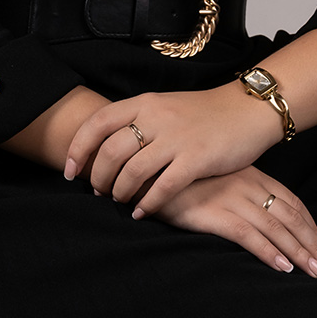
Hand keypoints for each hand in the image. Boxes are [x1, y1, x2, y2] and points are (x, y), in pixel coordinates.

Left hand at [64, 83, 281, 213]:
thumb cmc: (206, 113)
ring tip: (119, 202)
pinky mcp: (197, 159)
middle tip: (97, 191)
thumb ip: (140, 121)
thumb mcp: (166, 107)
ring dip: (119, 192)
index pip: (98, 123)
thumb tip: (108, 146)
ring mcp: (176, 138)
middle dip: (97, 176)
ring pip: (132, 171)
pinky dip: (147, 204)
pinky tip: (142, 213)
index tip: (69, 170)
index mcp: (146, 103)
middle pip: (110, 151)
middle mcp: (156, 117)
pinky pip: (163, 187)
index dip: (78, 148)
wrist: (247, 110)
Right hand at [150, 166, 316, 279]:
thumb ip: (238, 190)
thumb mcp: (217, 176)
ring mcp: (232, 198)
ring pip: (277, 229)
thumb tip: (258, 213)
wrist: (150, 161)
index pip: (293, 204)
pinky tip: (283, 269)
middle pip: (292, 218)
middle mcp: (248, 186)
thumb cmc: (183, 173)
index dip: (312, 228)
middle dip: (314, 246)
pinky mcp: (214, 213)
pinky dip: (269, 252)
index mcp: (252, 176)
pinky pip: (249, 235)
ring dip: (300, 254)